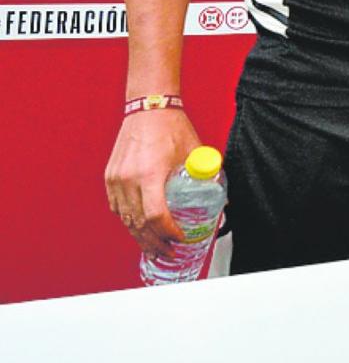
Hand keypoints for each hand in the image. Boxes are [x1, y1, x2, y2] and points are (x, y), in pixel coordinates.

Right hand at [104, 109, 201, 260]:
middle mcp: (128, 180)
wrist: (148, 108)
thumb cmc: (172, 127)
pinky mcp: (110, 177)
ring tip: (155, 249)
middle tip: (170, 255)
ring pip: (126, 220)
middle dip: (155, 244)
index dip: (168, 233)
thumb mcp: (194, 153)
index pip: (156, 216)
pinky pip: (118, 208)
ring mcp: (116, 180)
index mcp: (150, 174)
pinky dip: (129, 222)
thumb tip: (223, 201)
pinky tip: (139, 230)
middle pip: (139, 224)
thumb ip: (207, 177)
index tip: (181, 240)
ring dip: (140, 237)